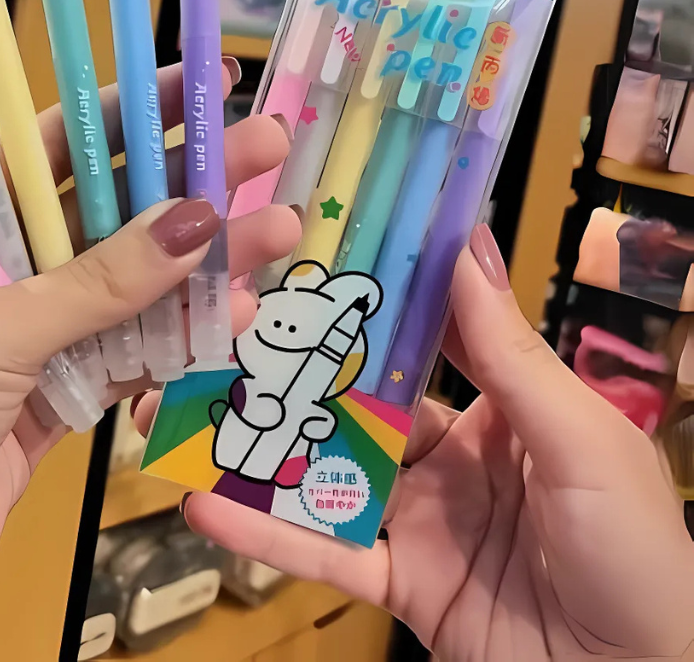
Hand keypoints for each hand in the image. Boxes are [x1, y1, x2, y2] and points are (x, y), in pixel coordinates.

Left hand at [0, 62, 297, 657]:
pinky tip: (239, 307)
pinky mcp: (58, 391)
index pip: (51, 146)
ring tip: (280, 229)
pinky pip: (130, 349)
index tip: (198, 84)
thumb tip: (197, 220)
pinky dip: (181, 333)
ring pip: (130, 282)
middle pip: (105, 210)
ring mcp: (29, 330)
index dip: (127, 113)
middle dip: (186, 182)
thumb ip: (100, 281)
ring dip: (201, 261)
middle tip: (269, 148)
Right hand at [135, 224, 693, 661]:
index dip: (368, 297)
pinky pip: (324, 554)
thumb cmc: (637, 552)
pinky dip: (265, 535)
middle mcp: (448, 453)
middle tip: (215, 330)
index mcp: (499, 406)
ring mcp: (417, 518)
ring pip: (325, 473)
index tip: (307, 250)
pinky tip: (205, 507)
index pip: (421, 336)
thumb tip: (463, 240)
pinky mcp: (397, 583)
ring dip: (259, 449)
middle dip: (290, 370)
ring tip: (185, 412)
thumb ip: (509, 353)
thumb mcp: (580, 442)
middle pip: (355, 402)